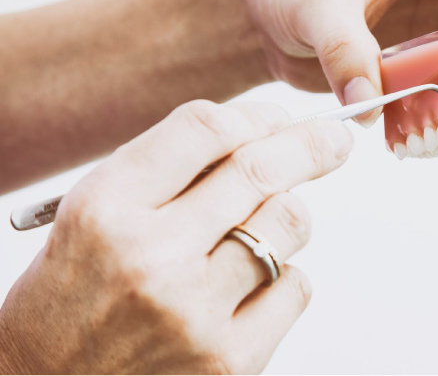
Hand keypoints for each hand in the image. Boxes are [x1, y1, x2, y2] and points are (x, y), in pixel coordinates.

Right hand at [0, 100, 352, 373]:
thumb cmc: (74, 294)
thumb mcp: (96, 214)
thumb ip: (170, 171)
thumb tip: (262, 133)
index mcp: (107, 208)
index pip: (204, 130)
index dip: (255, 116)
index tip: (279, 118)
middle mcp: (150, 258)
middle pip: (259, 171)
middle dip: (310, 145)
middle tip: (334, 139)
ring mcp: (194, 312)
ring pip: (288, 224)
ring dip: (286, 217)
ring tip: (259, 230)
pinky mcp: (229, 360)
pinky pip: (296, 286)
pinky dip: (285, 277)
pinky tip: (249, 288)